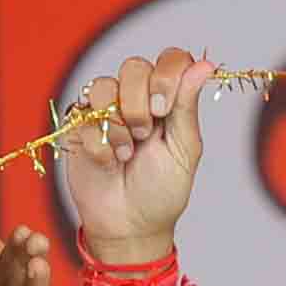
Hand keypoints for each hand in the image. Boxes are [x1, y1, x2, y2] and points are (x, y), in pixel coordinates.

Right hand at [55, 49, 212, 265]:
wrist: (130, 226)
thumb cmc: (161, 191)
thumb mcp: (183, 149)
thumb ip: (187, 106)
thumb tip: (205, 65)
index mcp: (166, 98)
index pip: (169, 59)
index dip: (166, 76)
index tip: (164, 108)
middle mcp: (135, 97)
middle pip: (134, 66)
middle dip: (140, 102)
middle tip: (145, 134)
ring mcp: (105, 111)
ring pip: (104, 86)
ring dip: (118, 123)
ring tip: (127, 153)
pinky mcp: (79, 127)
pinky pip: (84, 115)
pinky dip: (100, 143)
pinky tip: (109, 162)